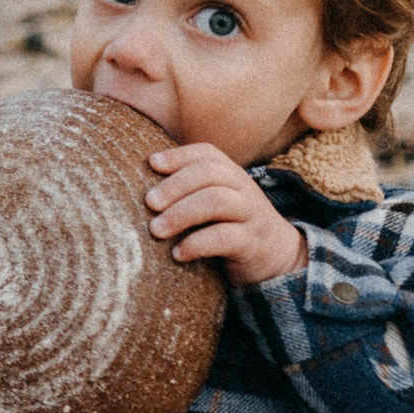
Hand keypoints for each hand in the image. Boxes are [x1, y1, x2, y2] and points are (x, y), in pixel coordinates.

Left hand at [146, 143, 305, 284]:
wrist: (278, 258)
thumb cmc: (231, 227)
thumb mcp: (215, 203)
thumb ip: (189, 191)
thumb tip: (135, 185)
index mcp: (231, 175)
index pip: (207, 154)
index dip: (179, 155)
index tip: (151, 164)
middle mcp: (244, 189)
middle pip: (210, 174)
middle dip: (175, 185)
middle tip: (149, 203)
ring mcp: (252, 215)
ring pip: (218, 201)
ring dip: (181, 214)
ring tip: (156, 230)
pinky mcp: (253, 243)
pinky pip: (226, 238)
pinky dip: (197, 244)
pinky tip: (177, 254)